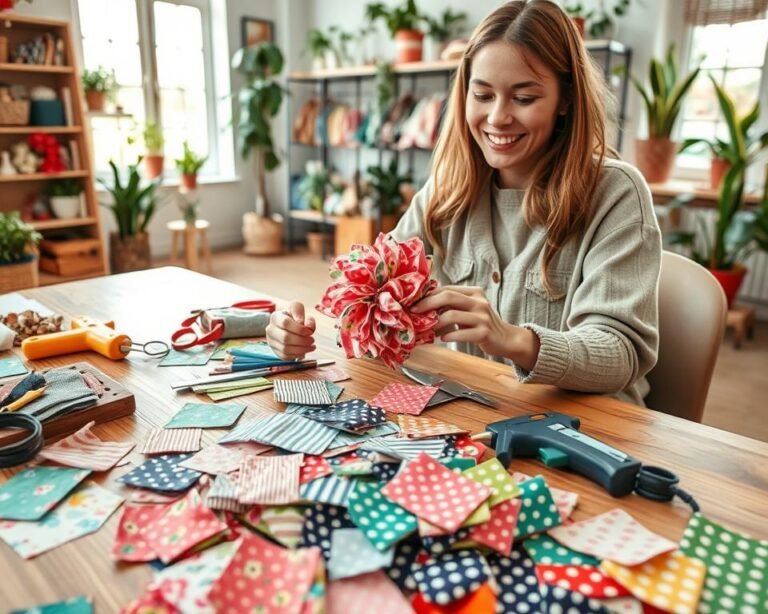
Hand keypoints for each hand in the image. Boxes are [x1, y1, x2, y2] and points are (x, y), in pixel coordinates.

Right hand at [265, 301, 316, 359]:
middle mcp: (270, 330)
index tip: (309, 331)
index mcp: (275, 317)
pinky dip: (297, 355)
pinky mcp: (275, 351)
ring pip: (285, 349)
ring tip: (311, 346)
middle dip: (302, 340)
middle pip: (285, 338)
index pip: (285, 323)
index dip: (299, 329)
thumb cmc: (294, 317)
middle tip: (312, 340)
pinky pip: (285, 356)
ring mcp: (271, 341)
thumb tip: (308, 327)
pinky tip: (304, 351)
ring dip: (301, 349)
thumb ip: (303, 314)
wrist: (288, 325)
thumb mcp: (298, 309)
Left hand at [412, 286, 538, 368]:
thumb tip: (422, 309)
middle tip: (414, 312)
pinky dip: (449, 335)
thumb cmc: (480, 324)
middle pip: (448, 297)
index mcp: (474, 293)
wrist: (505, 339)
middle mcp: (479, 302)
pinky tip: (442, 339)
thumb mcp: (467, 311)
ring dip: (435, 323)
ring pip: (452, 315)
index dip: (428, 295)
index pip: (447, 289)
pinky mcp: (485, 332)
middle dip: (428, 304)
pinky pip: (462, 333)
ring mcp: (483, 317)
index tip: (413, 303)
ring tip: (426, 330)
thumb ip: (450, 307)